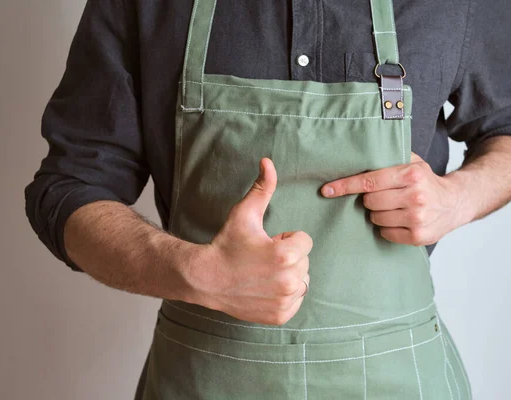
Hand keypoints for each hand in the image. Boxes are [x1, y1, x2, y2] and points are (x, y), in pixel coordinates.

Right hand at [205, 158, 312, 325]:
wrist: (206, 278)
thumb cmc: (226, 244)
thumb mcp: (244, 213)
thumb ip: (262, 188)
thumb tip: (268, 161)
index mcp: (286, 255)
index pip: (305, 240)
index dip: (286, 238)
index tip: (267, 243)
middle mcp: (289, 280)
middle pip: (304, 261)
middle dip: (288, 257)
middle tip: (261, 259)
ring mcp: (285, 300)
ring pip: (302, 280)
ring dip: (288, 275)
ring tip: (263, 273)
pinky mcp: (280, 315)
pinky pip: (297, 300)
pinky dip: (285, 294)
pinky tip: (264, 287)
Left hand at [320, 153, 467, 245]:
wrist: (455, 203)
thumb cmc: (426, 181)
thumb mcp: (413, 162)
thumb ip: (389, 157)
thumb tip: (357, 153)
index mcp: (411, 174)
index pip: (368, 181)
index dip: (344, 186)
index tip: (327, 190)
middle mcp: (415, 196)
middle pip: (370, 202)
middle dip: (370, 200)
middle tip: (382, 196)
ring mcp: (417, 218)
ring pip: (376, 218)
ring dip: (378, 214)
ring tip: (393, 208)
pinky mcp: (418, 236)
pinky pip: (386, 233)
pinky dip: (387, 228)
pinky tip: (399, 220)